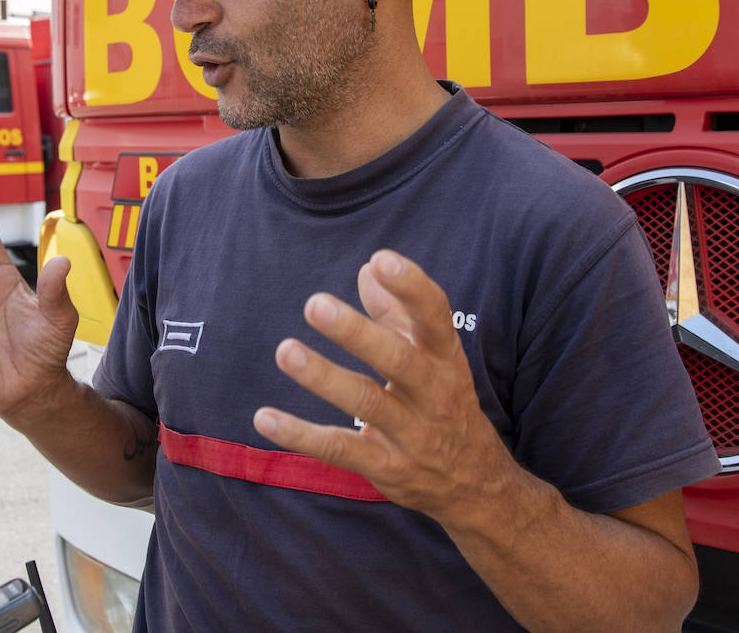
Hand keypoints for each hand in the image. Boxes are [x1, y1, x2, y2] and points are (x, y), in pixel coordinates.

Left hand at [253, 249, 518, 524]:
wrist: (474, 479)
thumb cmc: (442, 399)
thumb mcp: (432, 355)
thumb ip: (396, 312)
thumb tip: (366, 270)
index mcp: (445, 357)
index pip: (435, 316)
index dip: (412, 287)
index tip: (381, 259)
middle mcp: (433, 392)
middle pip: (397, 359)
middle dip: (356, 332)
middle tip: (315, 304)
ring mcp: (412, 434)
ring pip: (366, 402)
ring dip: (323, 377)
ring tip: (285, 351)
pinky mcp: (386, 467)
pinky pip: (339, 449)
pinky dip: (300, 434)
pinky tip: (264, 418)